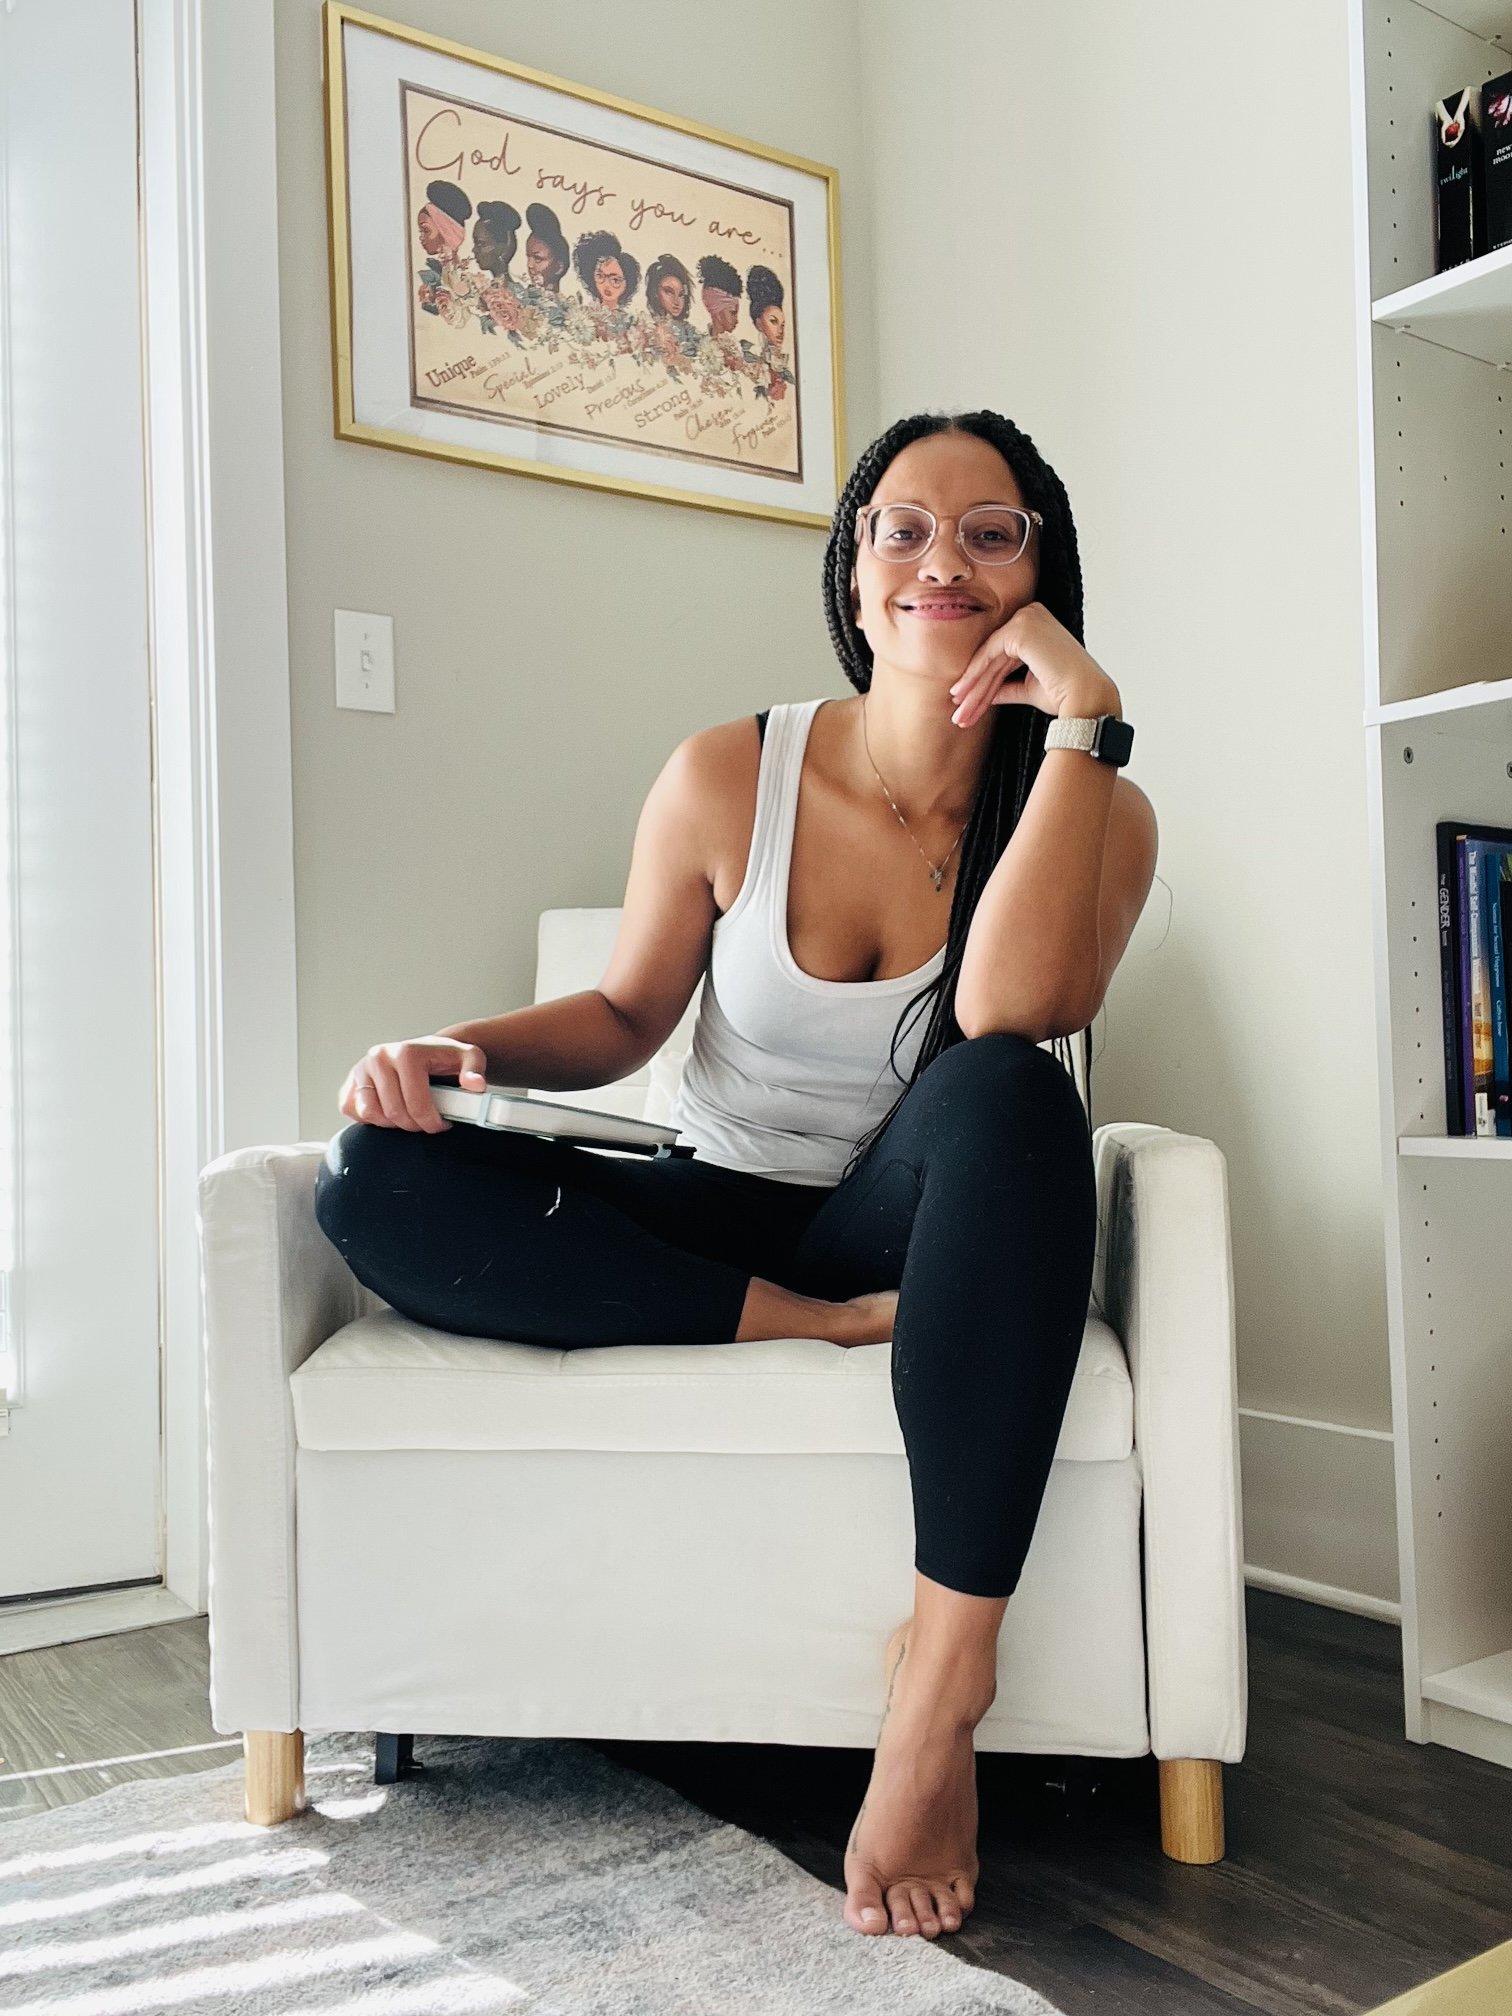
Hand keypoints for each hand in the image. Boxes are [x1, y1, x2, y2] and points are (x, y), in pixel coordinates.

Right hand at [339, 1036, 488, 1131]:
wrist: (425, 1051)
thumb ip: (475, 1070)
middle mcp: (379, 1057)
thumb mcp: (469, 1058)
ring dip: (392, 1124)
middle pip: (394, 1112)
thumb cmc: (445, 1058)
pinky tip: (389, 1113)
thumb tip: (474, 1084)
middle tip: (427, 1122)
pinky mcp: (349, 1082)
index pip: (416, 1103)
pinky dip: (370, 1118)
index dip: (431, 1122)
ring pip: (371, 1113)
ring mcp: (360, 1069)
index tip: (442, 1124)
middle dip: (414, 1125)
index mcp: (406, 1052)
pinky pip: (352, 1110)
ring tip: (409, 1117)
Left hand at [947, 601, 1118, 727]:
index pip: (1003, 655)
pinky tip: (963, 695)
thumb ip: (1007, 685)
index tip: (967, 704)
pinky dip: (975, 675)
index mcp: (1037, 625)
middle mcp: (1032, 615)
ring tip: (959, 712)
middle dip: (975, 688)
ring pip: (989, 657)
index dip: (984, 682)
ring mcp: (1026, 618)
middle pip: (994, 656)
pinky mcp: (1020, 628)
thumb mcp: (1028, 687)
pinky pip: (989, 654)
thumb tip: (988, 694)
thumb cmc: (1065, 694)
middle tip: (958, 712)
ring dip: (972, 687)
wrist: (1084, 697)